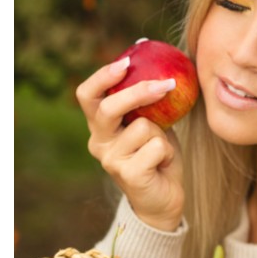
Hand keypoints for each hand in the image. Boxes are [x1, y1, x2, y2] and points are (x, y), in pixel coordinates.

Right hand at [76, 59, 184, 230]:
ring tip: (161, 150)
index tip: (126, 62)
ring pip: (144, 127)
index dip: (102, 76)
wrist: (163, 200)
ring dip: (163, 134)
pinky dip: (169, 152)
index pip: (87, 95)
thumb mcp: (152, 123)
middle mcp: (99, 142)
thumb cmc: (157, 156)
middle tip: (167, 84)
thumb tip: (155, 57)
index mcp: (100, 126)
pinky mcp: (128, 175)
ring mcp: (110, 161)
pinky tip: (163, 165)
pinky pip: (157, 147)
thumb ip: (147, 100)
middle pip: (109, 108)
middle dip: (138, 92)